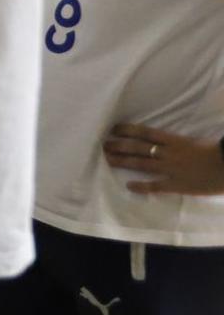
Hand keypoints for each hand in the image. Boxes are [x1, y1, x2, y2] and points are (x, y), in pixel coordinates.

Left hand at [103, 124, 223, 196]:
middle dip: (119, 145)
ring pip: (142, 163)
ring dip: (123, 161)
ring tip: (107, 159)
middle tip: (103, 144)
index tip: (114, 129)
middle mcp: (169, 153)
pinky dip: (142, 186)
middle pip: (138, 147)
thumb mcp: (195, 142)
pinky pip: (156, 185)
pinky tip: (129, 186)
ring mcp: (171, 169)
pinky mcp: (177, 184)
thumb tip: (164, 141)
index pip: (146, 133)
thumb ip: (179, 142)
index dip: (128, 130)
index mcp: (175, 140)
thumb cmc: (217, 152)